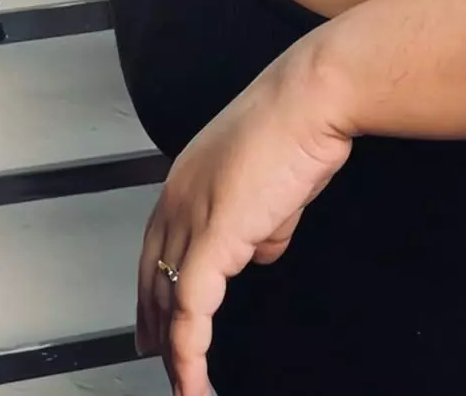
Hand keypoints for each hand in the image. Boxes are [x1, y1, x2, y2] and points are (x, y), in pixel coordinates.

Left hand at [136, 38, 352, 395]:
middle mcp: (178, 197)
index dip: (153, 289)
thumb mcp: (277, 181)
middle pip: (154, 278)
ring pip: (169, 302)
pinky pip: (192, 312)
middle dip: (154, 326)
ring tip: (183, 386)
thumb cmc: (303, 123)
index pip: (158, 247)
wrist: (312, 97)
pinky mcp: (214, 238)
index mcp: (187, 177)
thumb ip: (264, 220)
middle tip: (156, 360)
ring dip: (174, 351)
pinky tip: (192, 382)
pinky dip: (190, 355)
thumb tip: (261, 251)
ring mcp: (192, 217)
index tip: (155, 320)